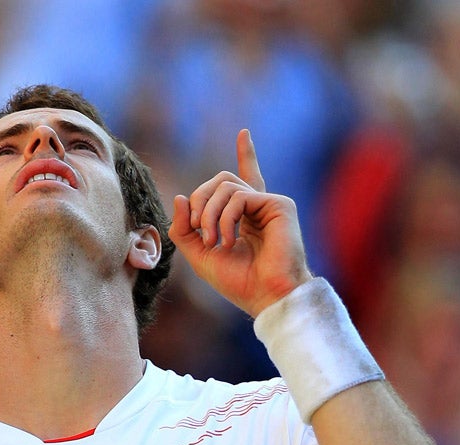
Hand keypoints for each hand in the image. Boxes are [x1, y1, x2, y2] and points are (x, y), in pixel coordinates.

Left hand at [168, 129, 311, 317]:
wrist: (265, 296)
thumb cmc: (237, 281)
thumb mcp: (199, 254)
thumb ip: (184, 228)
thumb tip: (181, 197)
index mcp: (246, 216)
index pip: (242, 181)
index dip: (246, 155)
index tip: (244, 132)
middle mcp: (259, 206)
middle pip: (220, 181)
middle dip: (200, 200)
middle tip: (197, 229)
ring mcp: (270, 203)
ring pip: (225, 186)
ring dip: (208, 214)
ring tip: (213, 241)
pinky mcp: (278, 204)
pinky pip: (239, 196)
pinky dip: (225, 218)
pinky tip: (228, 240)